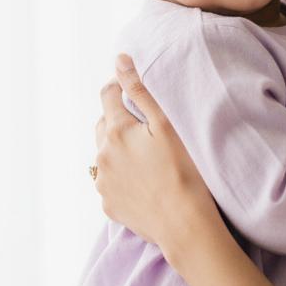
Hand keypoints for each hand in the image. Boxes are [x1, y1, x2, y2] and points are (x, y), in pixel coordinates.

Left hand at [93, 54, 222, 253]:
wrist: (184, 224)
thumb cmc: (183, 171)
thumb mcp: (165, 124)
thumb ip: (140, 90)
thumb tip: (120, 60)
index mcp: (115, 131)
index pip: (108, 94)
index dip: (120, 86)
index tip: (134, 88)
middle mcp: (101, 155)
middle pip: (104, 124)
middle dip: (119, 119)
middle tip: (146, 127)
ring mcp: (102, 182)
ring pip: (105, 153)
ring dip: (119, 149)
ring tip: (147, 157)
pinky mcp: (108, 204)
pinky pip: (109, 180)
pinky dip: (121, 175)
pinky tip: (144, 180)